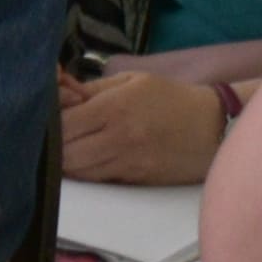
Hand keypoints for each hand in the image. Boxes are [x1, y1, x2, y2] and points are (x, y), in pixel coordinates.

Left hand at [59, 69, 227, 184]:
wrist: (211, 125)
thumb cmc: (169, 97)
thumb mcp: (131, 81)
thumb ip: (91, 89)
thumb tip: (59, 94)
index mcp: (114, 107)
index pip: (64, 125)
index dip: (51, 125)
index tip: (50, 120)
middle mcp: (119, 137)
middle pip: (66, 154)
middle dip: (55, 148)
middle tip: (56, 138)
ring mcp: (129, 162)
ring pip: (80, 172)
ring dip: (69, 163)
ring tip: (72, 148)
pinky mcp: (138, 180)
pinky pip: (100, 180)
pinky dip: (89, 172)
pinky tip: (91, 159)